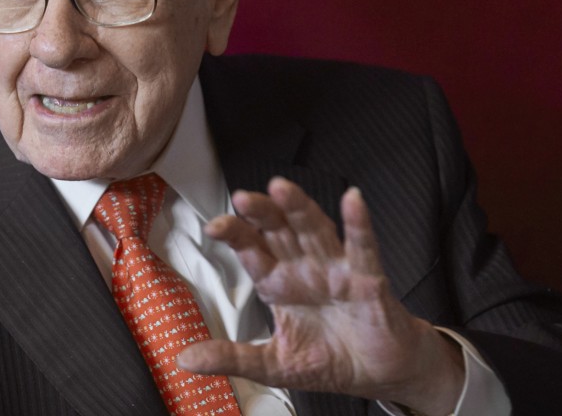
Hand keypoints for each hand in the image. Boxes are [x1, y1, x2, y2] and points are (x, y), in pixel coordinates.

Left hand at [177, 177, 463, 414]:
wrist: (377, 374)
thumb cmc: (328, 359)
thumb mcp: (272, 364)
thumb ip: (232, 357)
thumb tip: (185, 359)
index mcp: (279, 283)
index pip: (253, 251)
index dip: (236, 235)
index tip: (214, 226)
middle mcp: (304, 268)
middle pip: (279, 230)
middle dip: (261, 212)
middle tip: (242, 198)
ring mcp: (336, 270)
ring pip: (314, 229)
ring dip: (299, 207)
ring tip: (281, 188)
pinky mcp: (368, 280)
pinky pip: (362, 248)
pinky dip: (358, 223)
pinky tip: (353, 200)